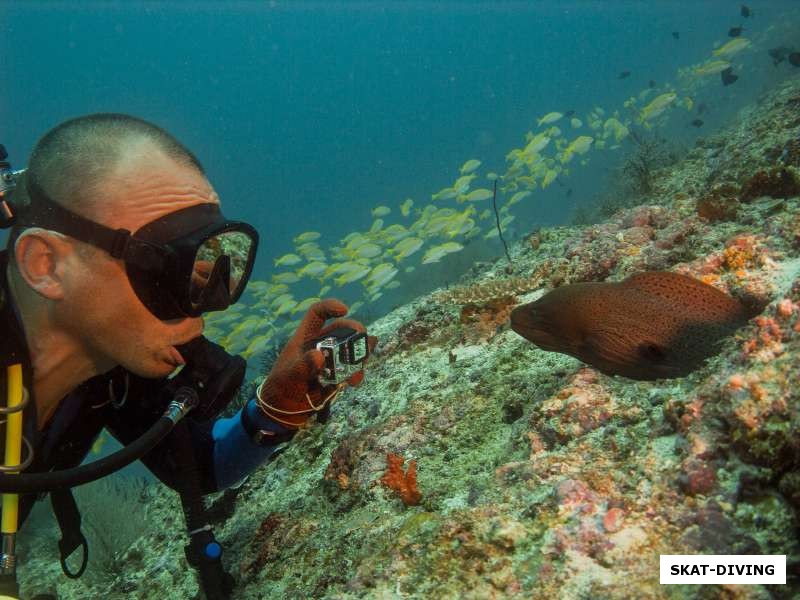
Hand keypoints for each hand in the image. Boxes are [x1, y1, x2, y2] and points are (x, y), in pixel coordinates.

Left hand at [256, 299, 377, 428]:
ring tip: (362, 363)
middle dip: (356, 331)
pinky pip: (353, 368)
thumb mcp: (289, 376)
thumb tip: (319, 356)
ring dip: (361, 353)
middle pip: (343, 329)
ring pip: (352, 348)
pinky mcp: (338, 375)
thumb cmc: (281, 388)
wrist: (284, 412)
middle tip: (364, 340)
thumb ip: (303, 366)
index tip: (345, 310)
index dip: (330, 307)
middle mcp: (321, 345)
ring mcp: (331, 360)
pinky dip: (358, 371)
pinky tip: (355, 381)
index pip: (317, 314)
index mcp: (305, 338)